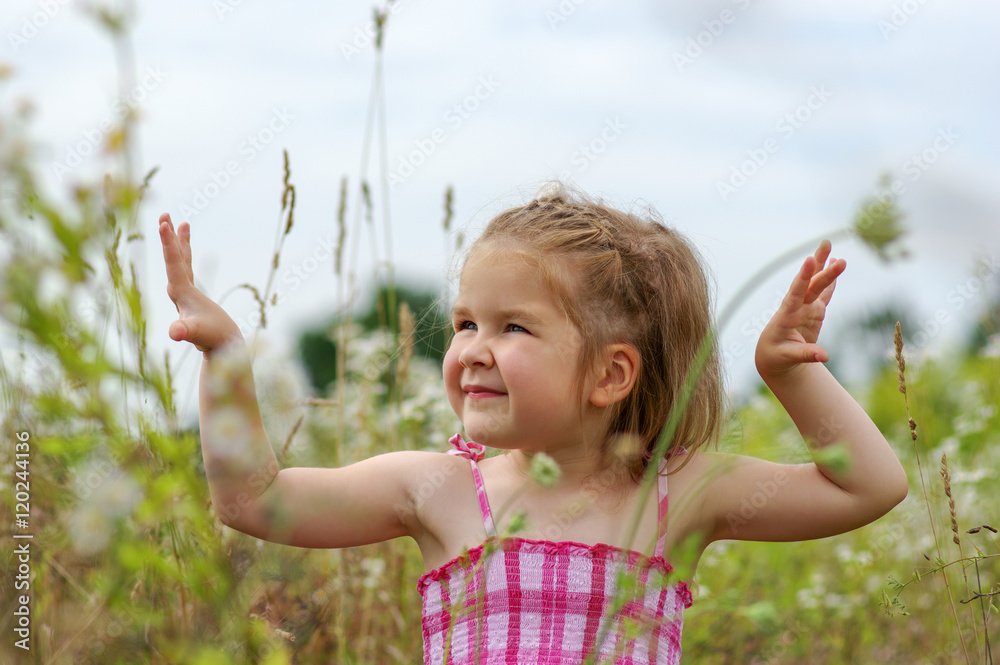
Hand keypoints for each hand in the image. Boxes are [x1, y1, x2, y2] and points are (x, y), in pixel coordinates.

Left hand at [159, 213, 243, 353]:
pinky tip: (187, 246)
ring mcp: (185, 293)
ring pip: (179, 262)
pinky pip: (187, 268)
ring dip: (177, 242)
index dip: (168, 244)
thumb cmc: (214, 340)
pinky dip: (187, 254)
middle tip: (164, 215)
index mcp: (180, 294)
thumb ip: (187, 331)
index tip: (163, 224)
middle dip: (168, 237)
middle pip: (171, 259)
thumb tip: (175, 333)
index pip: (173, 264)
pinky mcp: (193, 296)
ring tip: (181, 222)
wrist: (221, 351)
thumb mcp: (200, 333)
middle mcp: (178, 292)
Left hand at [755, 240, 845, 380]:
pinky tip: (834, 264)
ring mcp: (805, 307)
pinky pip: (824, 293)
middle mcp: (796, 307)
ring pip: (816, 283)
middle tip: (829, 246)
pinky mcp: (814, 311)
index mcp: (786, 316)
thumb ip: (805, 354)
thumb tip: (824, 357)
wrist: (773, 357)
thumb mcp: (788, 357)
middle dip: (821, 269)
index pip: (795, 294)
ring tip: (827, 244)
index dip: (803, 277)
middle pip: (810, 285)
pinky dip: (830, 281)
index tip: (809, 260)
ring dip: (823, 266)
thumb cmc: (777, 356)